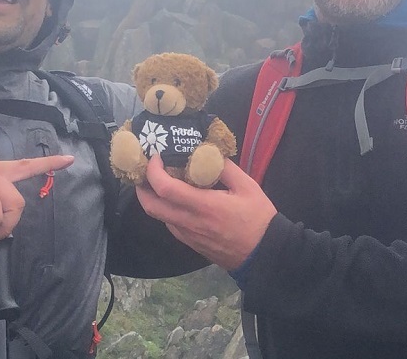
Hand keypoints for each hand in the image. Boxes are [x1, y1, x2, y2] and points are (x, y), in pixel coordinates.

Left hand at [136, 155, 276, 269]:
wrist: (264, 254)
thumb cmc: (258, 218)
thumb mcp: (247, 186)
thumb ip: (225, 168)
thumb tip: (206, 152)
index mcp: (204, 206)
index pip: (165, 189)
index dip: (154, 171)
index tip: (156, 158)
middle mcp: (190, 222)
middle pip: (151, 207)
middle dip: (142, 187)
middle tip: (146, 170)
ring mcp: (188, 236)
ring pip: (159, 217)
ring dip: (153, 198)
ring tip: (159, 181)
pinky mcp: (191, 244)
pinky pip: (170, 224)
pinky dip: (166, 209)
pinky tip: (176, 199)